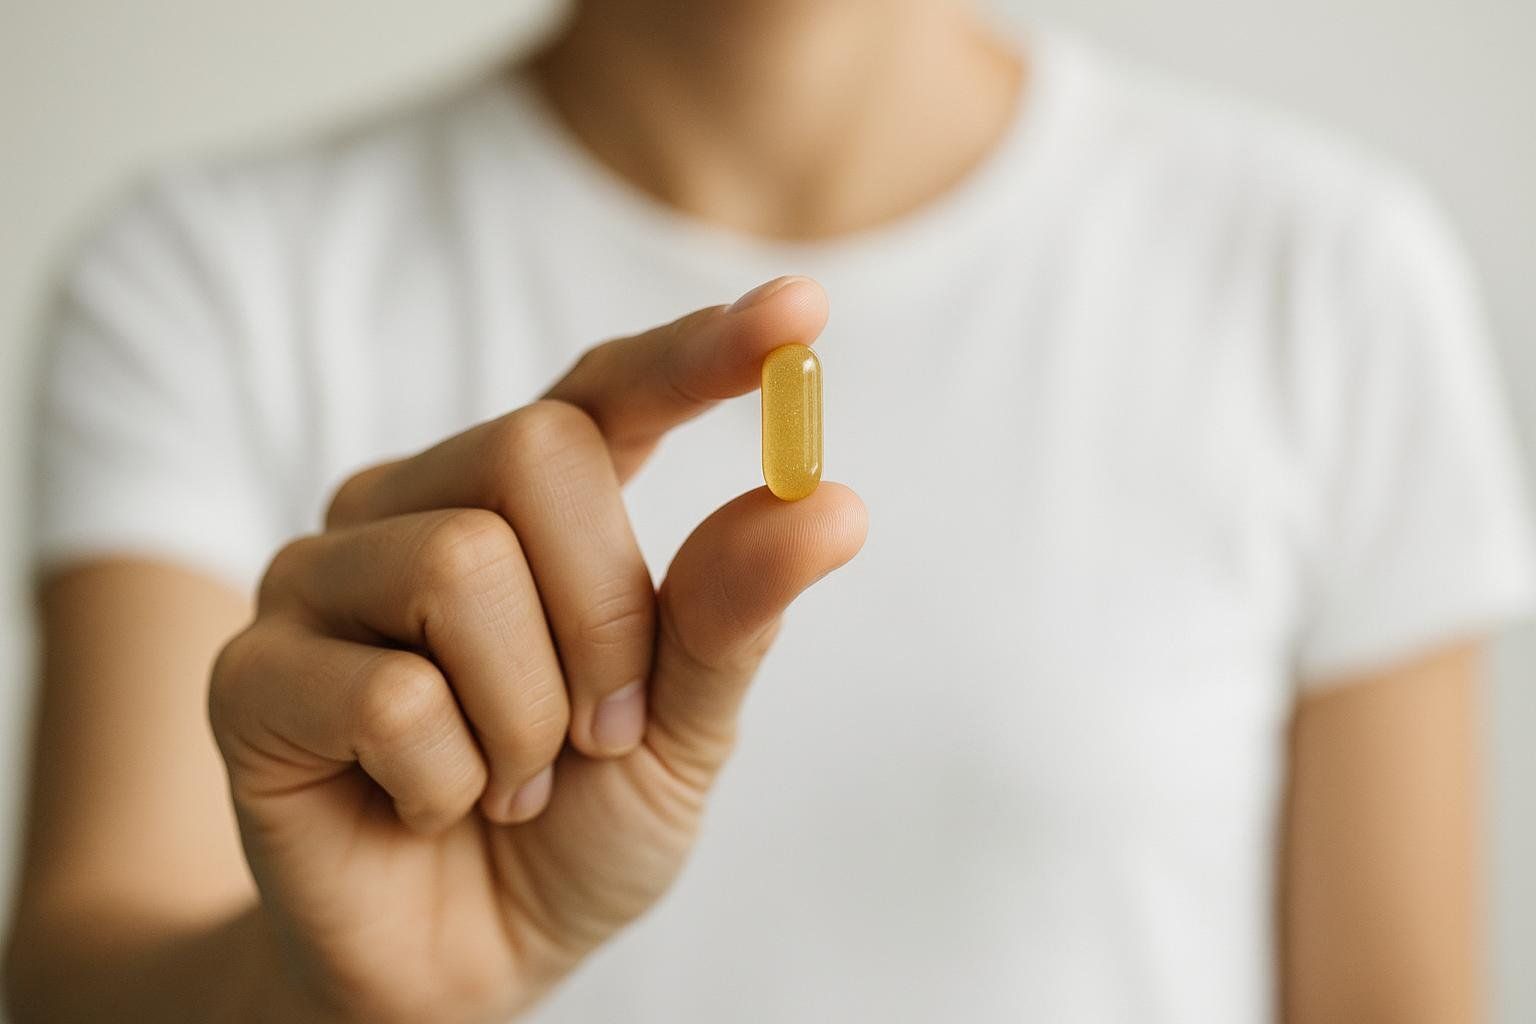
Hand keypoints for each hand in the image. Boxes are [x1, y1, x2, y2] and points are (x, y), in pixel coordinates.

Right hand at [208, 276, 866, 1022]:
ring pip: (459, 564)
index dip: (698, 349)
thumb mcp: (682, 727)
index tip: (800, 309)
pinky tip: (428, 808)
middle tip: (600, 730)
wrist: (462, 965)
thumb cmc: (571, 828)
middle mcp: (411, 506)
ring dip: (528, 717)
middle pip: (536, 451)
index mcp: (522, 504)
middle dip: (605, 617)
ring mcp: (318, 581)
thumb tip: (828, 498)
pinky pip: (388, 693)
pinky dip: (450, 781)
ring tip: (509, 782)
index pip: (605, 388)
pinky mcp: (250, 676)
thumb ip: (732, 611)